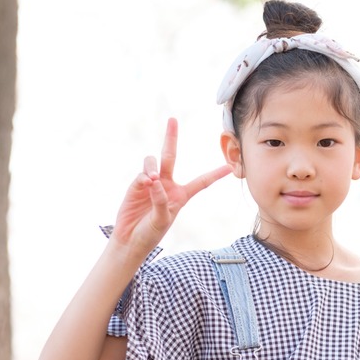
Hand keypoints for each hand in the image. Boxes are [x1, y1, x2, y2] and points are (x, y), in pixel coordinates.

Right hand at [111, 118, 230, 255]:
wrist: (130, 240)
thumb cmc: (150, 233)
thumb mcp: (162, 220)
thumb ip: (161, 201)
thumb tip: (154, 180)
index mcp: (181, 195)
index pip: (201, 182)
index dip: (214, 174)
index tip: (229, 166)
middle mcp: (167, 185)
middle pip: (171, 156)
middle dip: (171, 138)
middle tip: (172, 119)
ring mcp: (151, 183)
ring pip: (153, 163)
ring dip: (152, 167)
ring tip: (151, 179)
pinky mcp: (136, 185)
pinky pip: (142, 174)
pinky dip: (143, 177)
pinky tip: (145, 183)